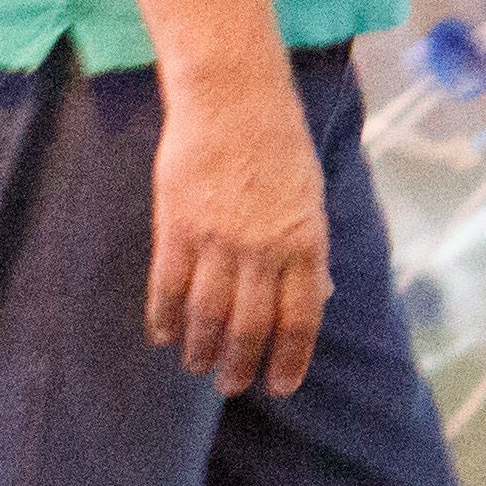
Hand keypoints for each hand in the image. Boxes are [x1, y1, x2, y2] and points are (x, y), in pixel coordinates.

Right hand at [147, 61, 331, 397]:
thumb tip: (321, 296)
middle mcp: (263, 248)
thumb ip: (312, 250)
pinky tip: (164, 335)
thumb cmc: (280, 146)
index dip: (290, 358)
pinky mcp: (176, 226)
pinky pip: (168, 285)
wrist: (233, 100)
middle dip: (241, 363)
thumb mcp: (312, 198)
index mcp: (305, 242)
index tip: (280, 386)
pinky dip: (164, 316)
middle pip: (251, 325)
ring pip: (207, 313)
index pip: (301, 318)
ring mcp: (218, 239)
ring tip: (197, 366)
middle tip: (231, 385)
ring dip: (202, 347)